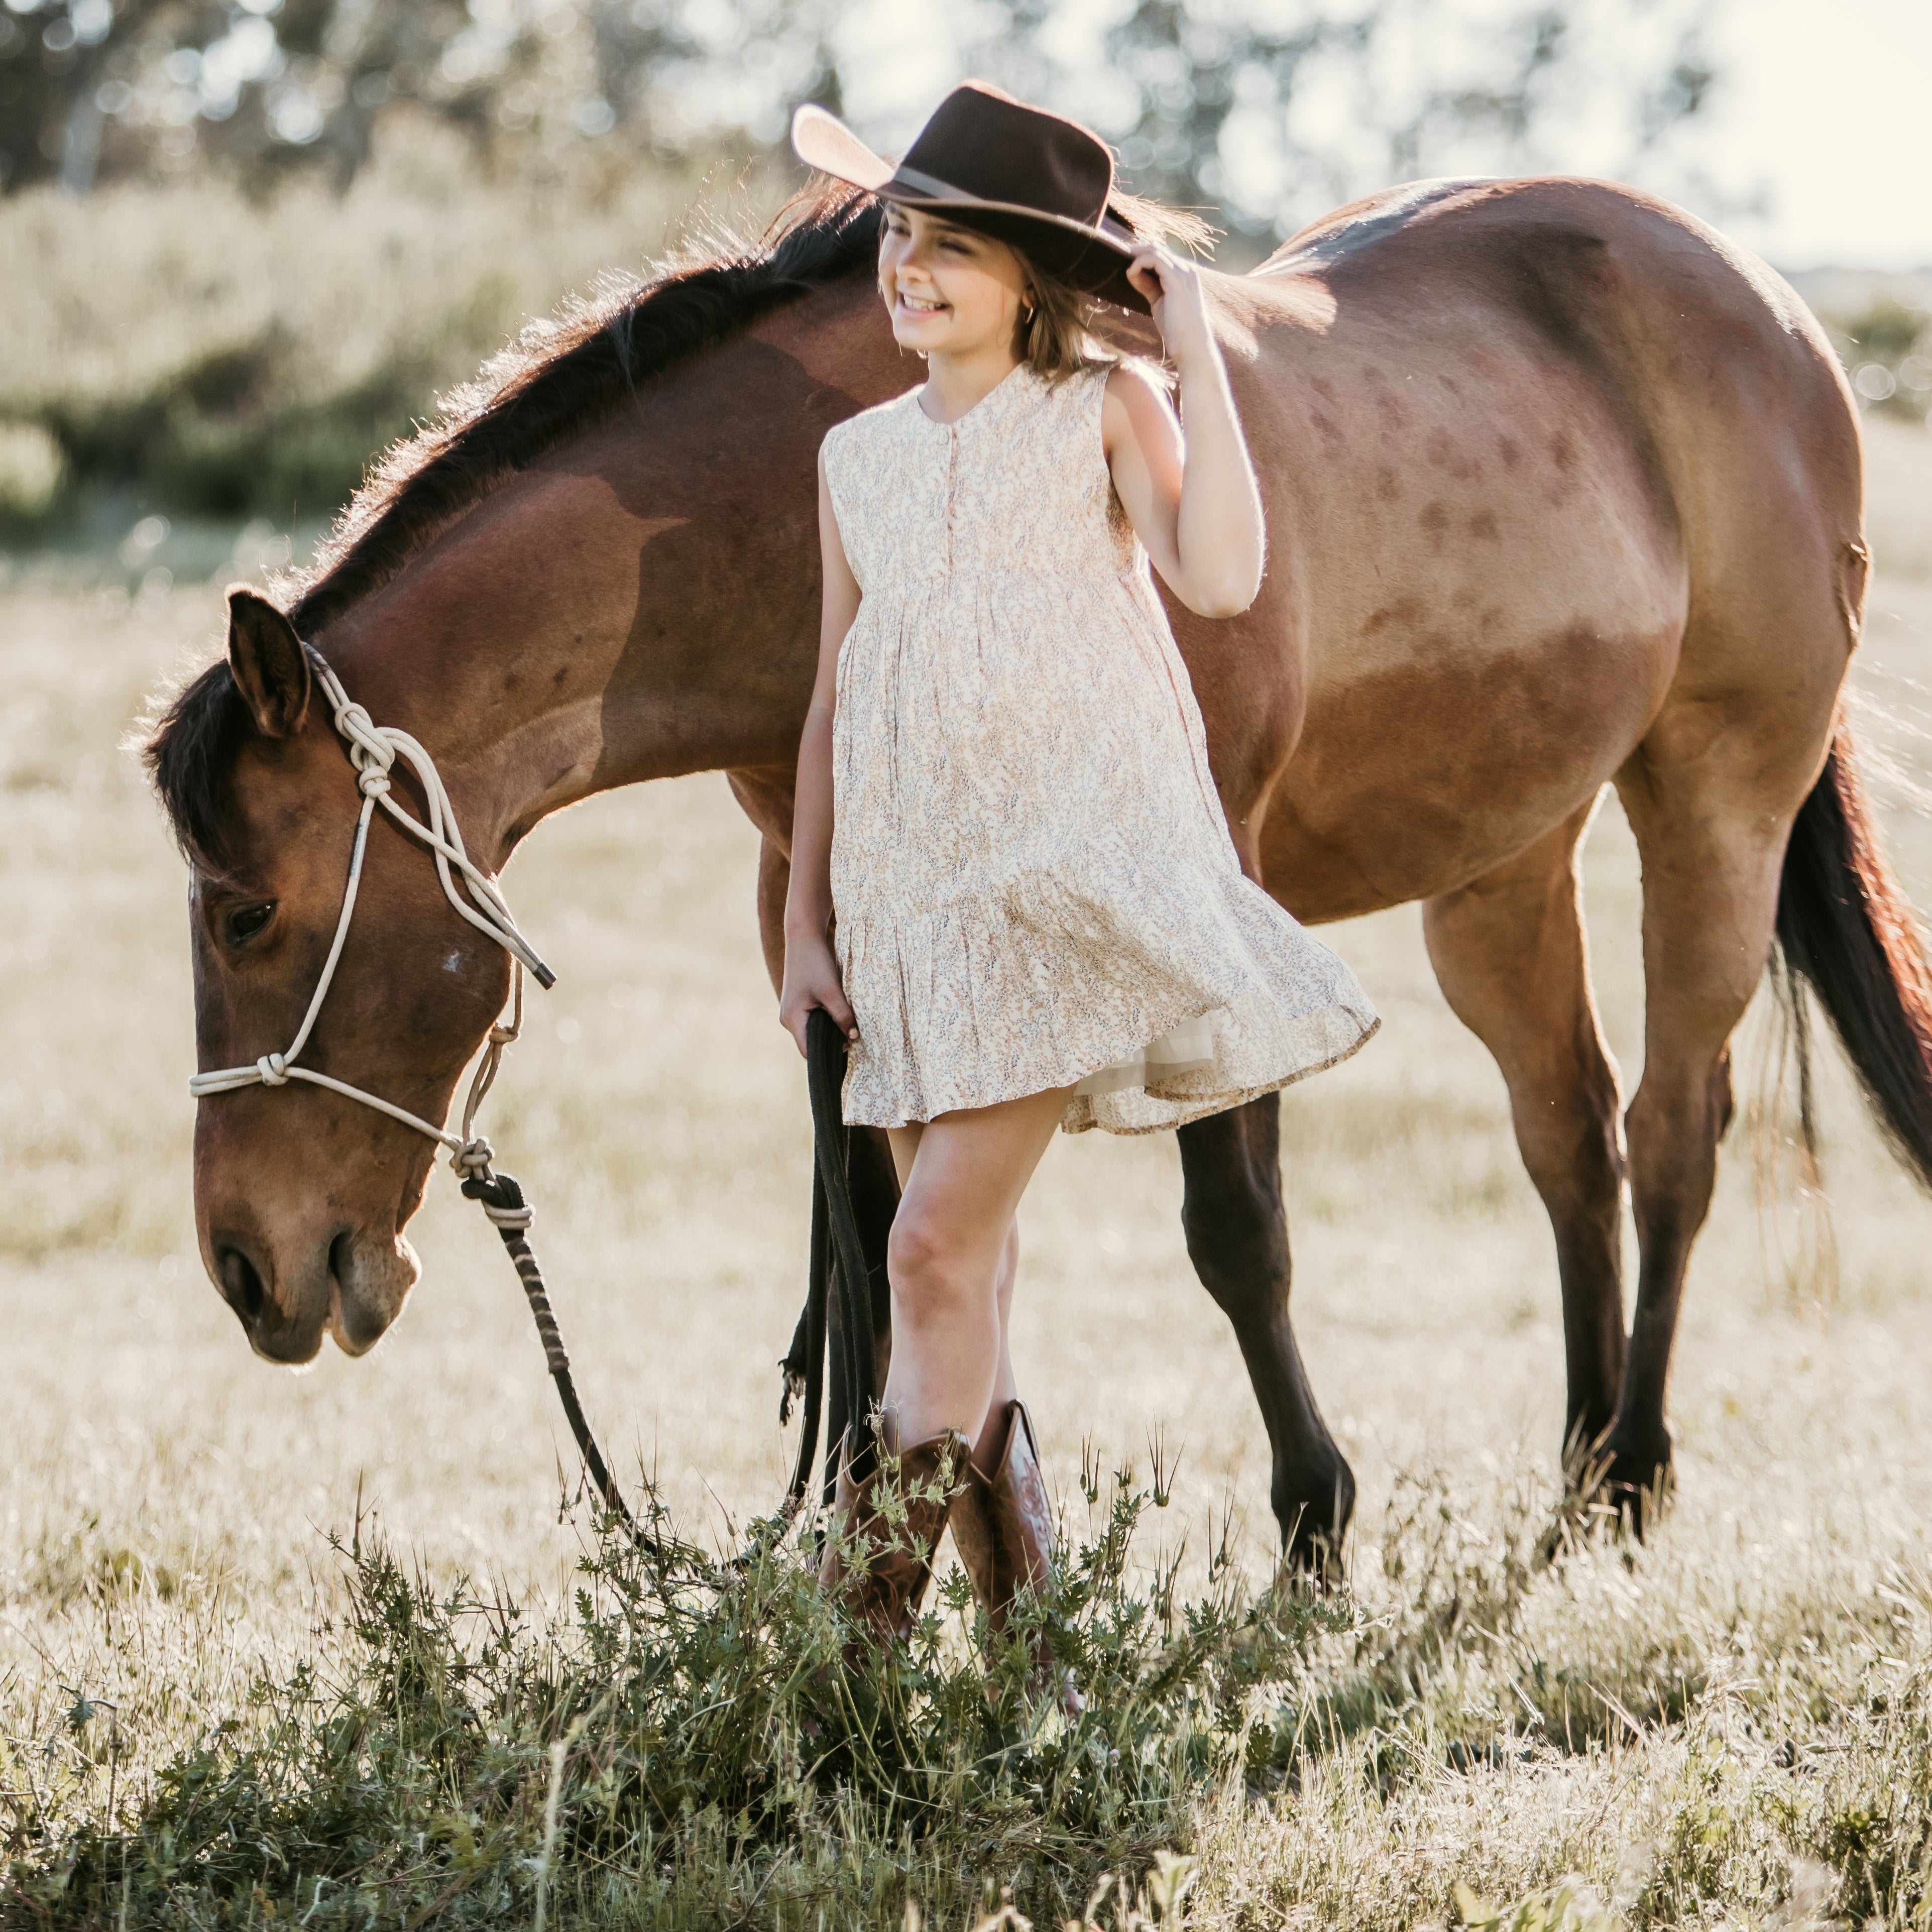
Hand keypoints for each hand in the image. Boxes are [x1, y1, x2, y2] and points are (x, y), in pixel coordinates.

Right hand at [779, 931, 858, 1056]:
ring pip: (813, 1031)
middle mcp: (788, 1019)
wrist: (804, 938)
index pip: (808, 1051)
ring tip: (847, 1020)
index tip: (849, 1046)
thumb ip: (843, 1016)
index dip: (828, 1053)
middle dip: (831, 1041)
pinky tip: (839, 1011)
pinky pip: (812, 1020)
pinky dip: (826, 1019)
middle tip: (852, 1033)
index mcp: (792, 1019)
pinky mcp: (798, 1004)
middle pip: (811, 1042)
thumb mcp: (832, 991)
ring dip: (830, 1028)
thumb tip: (854, 1037)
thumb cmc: (815, 963)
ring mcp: (791, 1012)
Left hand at [1124, 242, 1214, 366]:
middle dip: (1136, 251)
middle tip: (1119, 258)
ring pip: (1155, 250)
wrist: (1191, 347)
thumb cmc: (1176, 330)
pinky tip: (1130, 274)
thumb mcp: (1158, 302)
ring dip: (1136, 257)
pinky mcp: (1178, 280)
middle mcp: (1187, 269)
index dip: (1141, 255)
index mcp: (1184, 274)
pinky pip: (1155, 260)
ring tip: (1124, 269)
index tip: (1124, 262)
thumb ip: (1148, 286)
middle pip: (1157, 247)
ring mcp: (1184, 273)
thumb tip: (1132, 273)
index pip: (1161, 254)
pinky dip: (1139, 264)